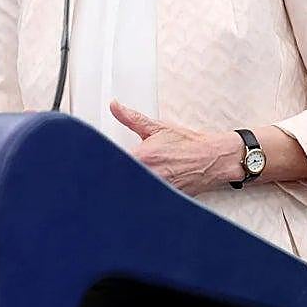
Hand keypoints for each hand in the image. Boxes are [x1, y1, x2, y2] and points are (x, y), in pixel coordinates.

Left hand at [109, 100, 242, 195]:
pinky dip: (141, 197)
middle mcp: (150, 175)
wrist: (213, 158)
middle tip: (100, 179)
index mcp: (143, 156)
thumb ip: (131, 118)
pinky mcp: (166, 198)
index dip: (102, 165)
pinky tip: (139, 194)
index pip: (113, 163)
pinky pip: (147, 201)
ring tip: (117, 188)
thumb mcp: (157, 127)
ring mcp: (158, 189)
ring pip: (134, 191)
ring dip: (126, 188)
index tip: (93, 166)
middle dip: (111, 178)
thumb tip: (115, 106)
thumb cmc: (188, 144)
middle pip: (121, 180)